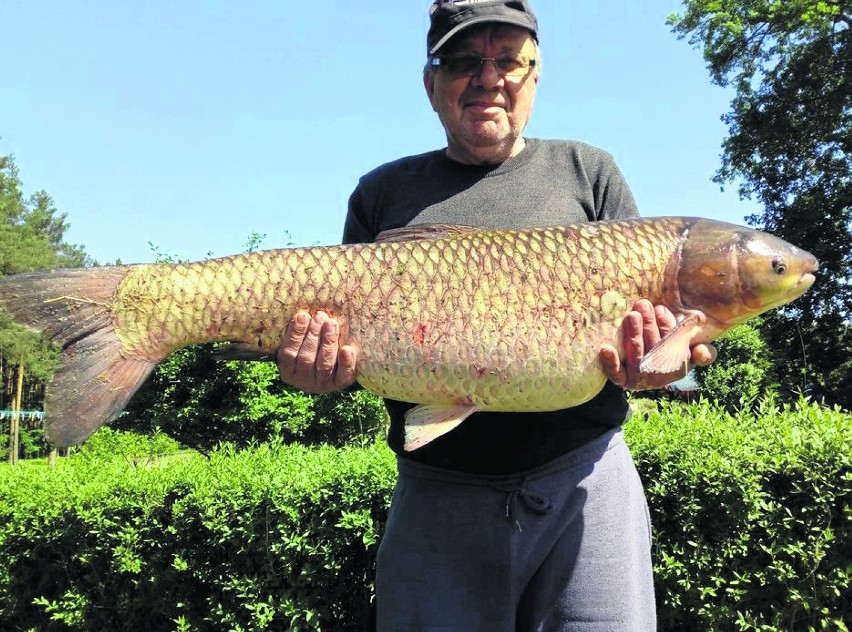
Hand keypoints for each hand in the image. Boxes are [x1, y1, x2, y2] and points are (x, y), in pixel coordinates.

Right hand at [277, 311, 357, 392]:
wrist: (335, 366)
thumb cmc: (313, 346)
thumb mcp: (301, 341)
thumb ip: (300, 329)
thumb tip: (302, 311)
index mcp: (288, 370)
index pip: (288, 353)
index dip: (295, 334)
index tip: (302, 315)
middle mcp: (303, 381)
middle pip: (306, 358)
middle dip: (313, 335)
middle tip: (320, 316)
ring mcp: (322, 384)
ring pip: (324, 365)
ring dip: (328, 342)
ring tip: (331, 324)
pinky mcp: (339, 384)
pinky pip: (343, 376)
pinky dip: (346, 363)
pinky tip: (347, 349)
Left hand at [600, 299, 716, 390]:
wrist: (640, 367)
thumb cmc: (668, 351)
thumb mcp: (689, 351)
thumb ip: (703, 353)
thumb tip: (700, 351)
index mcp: (677, 367)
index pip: (676, 346)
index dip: (668, 328)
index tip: (661, 310)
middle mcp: (657, 374)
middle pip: (655, 348)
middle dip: (649, 325)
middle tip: (643, 305)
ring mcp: (638, 378)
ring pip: (637, 356)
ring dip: (634, 335)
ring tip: (632, 316)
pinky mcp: (620, 380)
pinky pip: (615, 373)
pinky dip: (611, 362)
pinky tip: (605, 349)